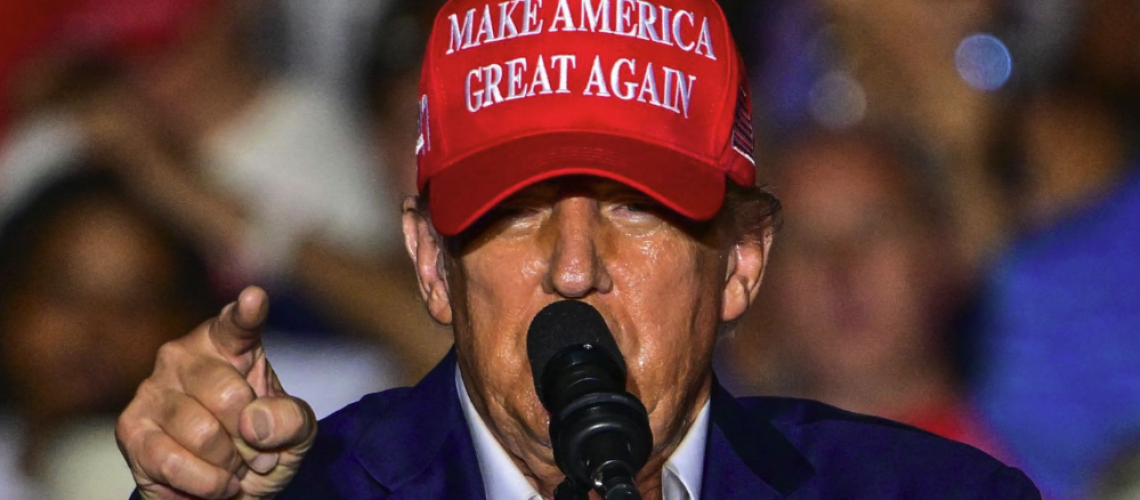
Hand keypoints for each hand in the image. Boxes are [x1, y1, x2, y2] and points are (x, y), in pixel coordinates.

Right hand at [116, 287, 316, 498]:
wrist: (228, 492)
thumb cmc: (261, 447)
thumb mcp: (296, 433)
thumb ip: (291, 419)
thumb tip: (256, 423)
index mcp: (229, 344)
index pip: (237, 324)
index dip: (247, 313)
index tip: (255, 298)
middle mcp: (184, 356)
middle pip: (229, 394)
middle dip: (251, 437)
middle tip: (256, 453)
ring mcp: (152, 390)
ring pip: (203, 432)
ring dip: (229, 464)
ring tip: (233, 467)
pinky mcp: (130, 429)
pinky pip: (173, 461)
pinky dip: (205, 483)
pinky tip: (213, 483)